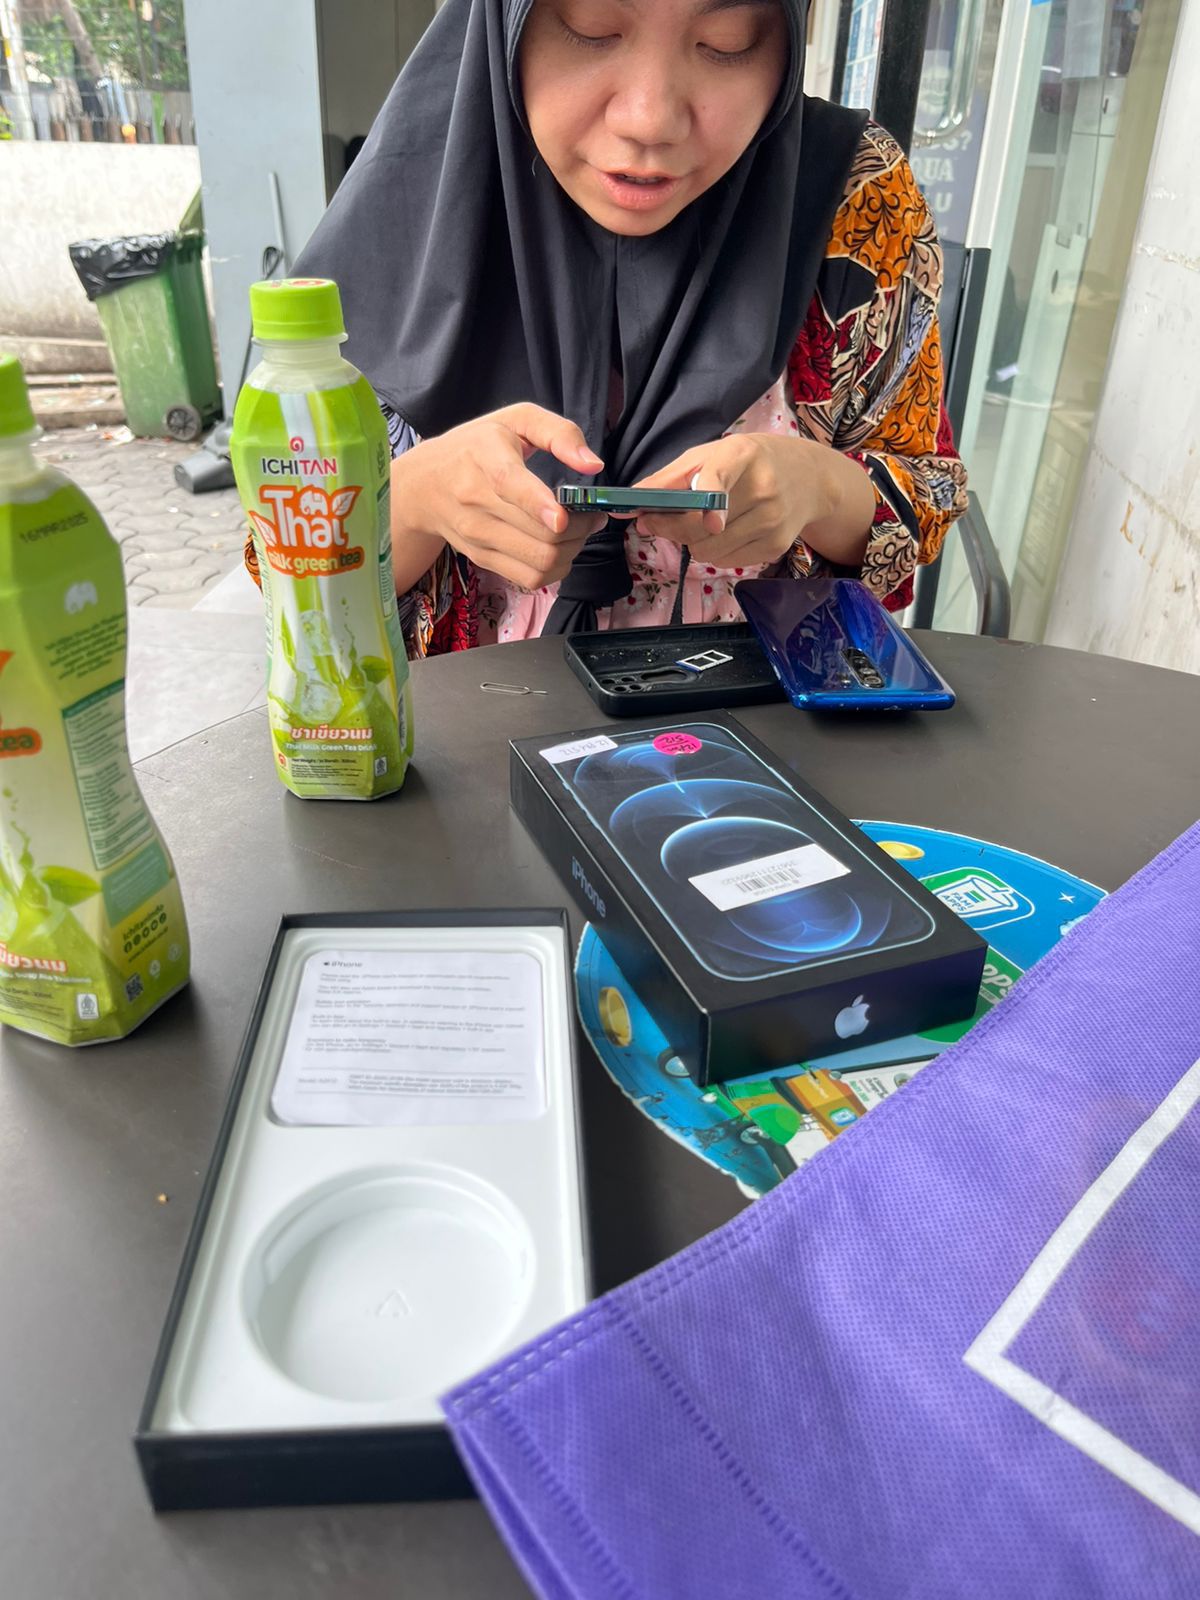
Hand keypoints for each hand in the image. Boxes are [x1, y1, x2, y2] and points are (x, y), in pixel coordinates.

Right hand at [390, 404, 606, 590]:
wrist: (423, 486)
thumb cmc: (474, 448)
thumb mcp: (514, 420)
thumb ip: (558, 433)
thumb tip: (593, 465)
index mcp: (485, 458)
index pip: (509, 485)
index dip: (539, 505)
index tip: (562, 517)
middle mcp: (476, 502)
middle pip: (540, 533)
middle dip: (580, 528)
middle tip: (592, 513)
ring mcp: (478, 536)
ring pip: (540, 560)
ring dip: (573, 550)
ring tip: (579, 530)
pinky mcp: (483, 558)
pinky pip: (531, 578)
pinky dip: (557, 568)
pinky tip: (560, 548)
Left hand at [631, 434, 874, 569]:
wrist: (809, 479)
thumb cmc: (750, 462)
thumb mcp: (711, 455)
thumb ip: (668, 479)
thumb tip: (631, 508)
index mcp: (742, 455)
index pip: (720, 478)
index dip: (709, 500)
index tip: (707, 519)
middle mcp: (763, 488)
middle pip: (701, 527)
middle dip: (670, 527)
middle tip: (656, 521)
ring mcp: (772, 522)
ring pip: (708, 550)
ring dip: (692, 542)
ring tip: (703, 523)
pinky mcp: (775, 547)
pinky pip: (724, 561)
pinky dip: (714, 551)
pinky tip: (725, 532)